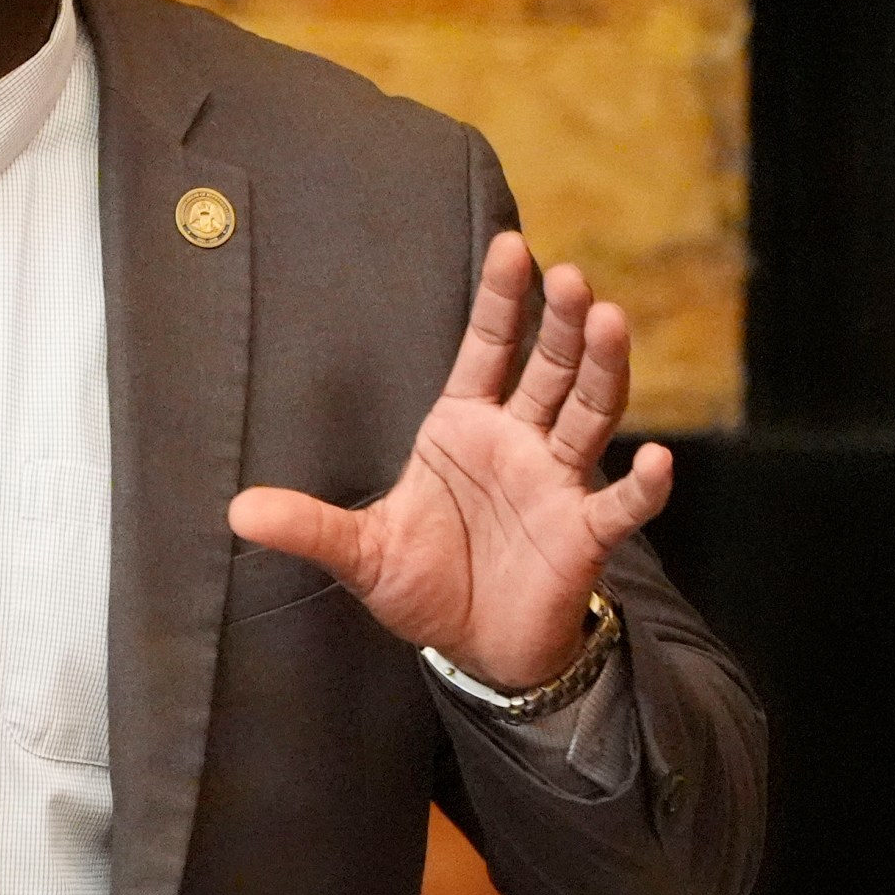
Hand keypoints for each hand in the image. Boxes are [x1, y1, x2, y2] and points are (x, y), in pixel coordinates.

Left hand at [227, 232, 672, 690]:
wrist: (473, 649)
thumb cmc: (425, 584)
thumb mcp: (360, 553)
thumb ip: (308, 526)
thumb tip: (235, 512)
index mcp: (463, 426)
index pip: (487, 347)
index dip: (500, 300)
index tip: (512, 245)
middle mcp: (518, 441)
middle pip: (547, 368)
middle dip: (560, 322)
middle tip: (571, 276)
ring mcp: (556, 484)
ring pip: (588, 415)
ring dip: (602, 370)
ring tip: (610, 319)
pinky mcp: (583, 536)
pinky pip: (620, 507)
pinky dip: (643, 487)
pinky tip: (659, 462)